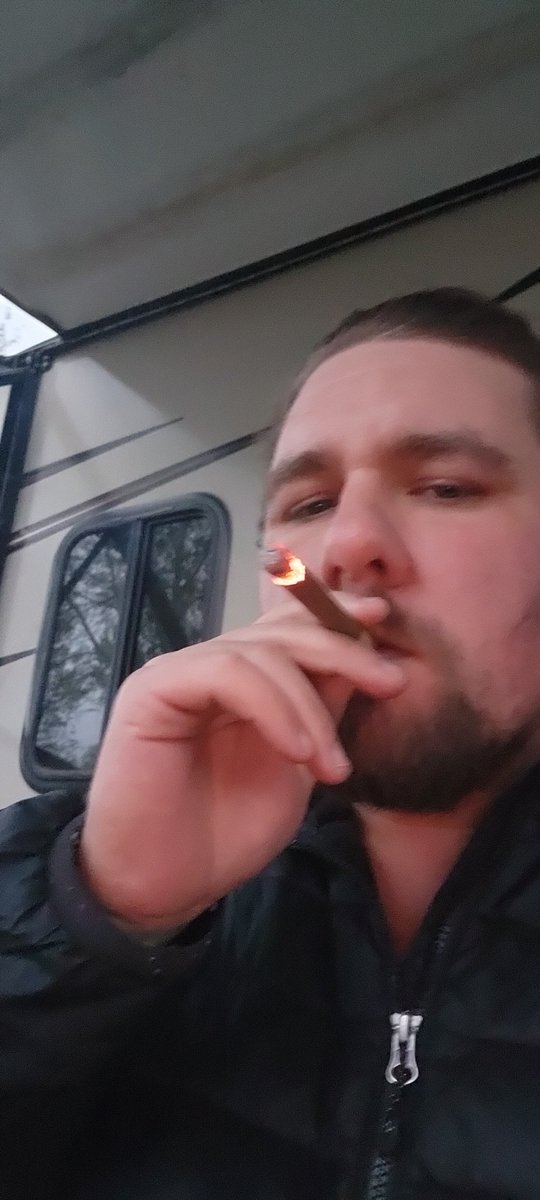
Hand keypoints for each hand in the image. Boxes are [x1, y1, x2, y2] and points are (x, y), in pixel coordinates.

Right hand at [80, 598, 403, 928]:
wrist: (163, 886)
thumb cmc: (224, 835)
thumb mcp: (297, 766)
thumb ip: (322, 708)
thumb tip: (365, 651)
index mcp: (244, 680)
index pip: (289, 625)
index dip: (335, 614)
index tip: (382, 618)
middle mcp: (209, 666)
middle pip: (282, 630)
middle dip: (343, 649)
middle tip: (391, 682)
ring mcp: (178, 673)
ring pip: (260, 651)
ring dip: (310, 705)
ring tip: (333, 767)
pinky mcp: (153, 689)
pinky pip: (225, 673)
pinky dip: (272, 707)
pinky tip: (297, 752)